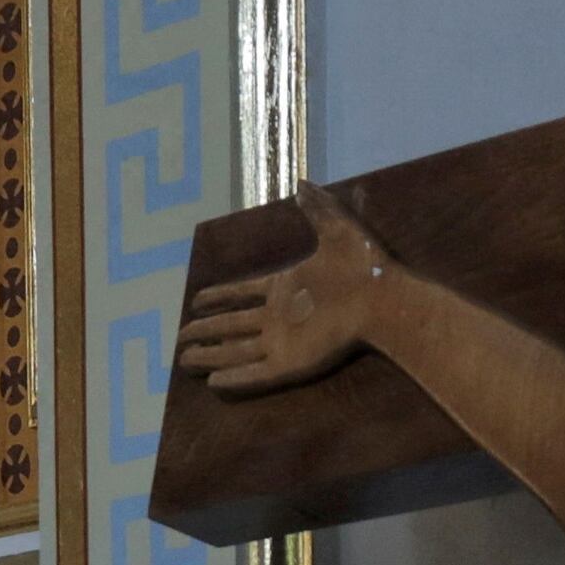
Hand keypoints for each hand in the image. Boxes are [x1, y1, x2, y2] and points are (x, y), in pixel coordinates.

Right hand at [175, 186, 387, 393]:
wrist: (384, 298)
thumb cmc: (363, 265)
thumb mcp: (337, 227)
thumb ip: (316, 208)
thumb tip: (302, 183)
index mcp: (285, 287)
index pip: (242, 293)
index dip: (218, 297)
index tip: (194, 300)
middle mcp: (278, 317)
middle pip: (231, 326)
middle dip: (205, 332)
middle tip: (180, 339)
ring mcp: (284, 342)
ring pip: (236, 351)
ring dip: (210, 356)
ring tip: (185, 361)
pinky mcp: (292, 364)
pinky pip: (256, 373)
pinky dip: (236, 377)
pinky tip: (213, 381)